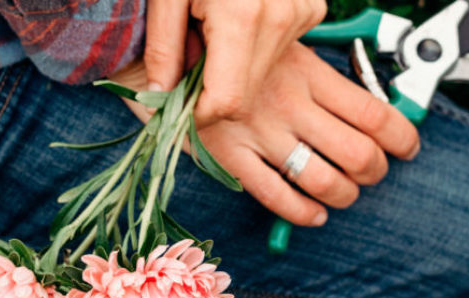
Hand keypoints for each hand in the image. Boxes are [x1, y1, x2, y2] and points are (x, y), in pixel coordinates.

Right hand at [113, 44, 420, 225]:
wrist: (162, 50)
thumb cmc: (221, 47)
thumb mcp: (279, 47)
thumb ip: (315, 75)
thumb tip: (359, 107)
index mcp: (305, 72)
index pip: (373, 113)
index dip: (401, 138)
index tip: (408, 148)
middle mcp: (289, 105)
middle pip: (358, 154)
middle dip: (375, 173)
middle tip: (374, 174)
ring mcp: (259, 133)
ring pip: (323, 180)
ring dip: (343, 196)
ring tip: (344, 196)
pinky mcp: (229, 155)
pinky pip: (276, 196)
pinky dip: (302, 213)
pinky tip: (313, 214)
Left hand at [144, 0, 326, 126]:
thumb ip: (162, 48)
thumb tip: (158, 97)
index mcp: (241, 16)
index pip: (226, 102)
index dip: (198, 114)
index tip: (175, 108)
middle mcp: (281, 18)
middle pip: (245, 94)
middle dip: (211, 93)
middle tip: (184, 68)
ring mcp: (301, 14)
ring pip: (259, 76)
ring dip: (230, 71)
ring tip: (208, 34)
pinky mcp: (310, 9)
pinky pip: (276, 50)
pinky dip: (250, 49)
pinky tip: (234, 20)